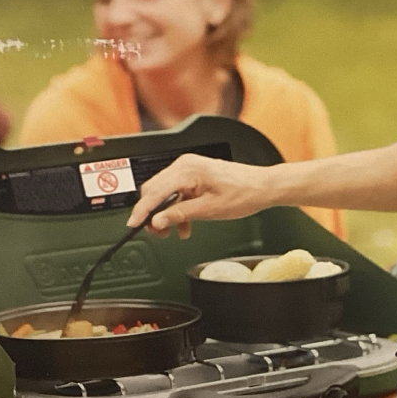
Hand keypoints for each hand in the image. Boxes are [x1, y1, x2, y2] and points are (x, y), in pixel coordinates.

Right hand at [126, 153, 277, 237]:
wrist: (263, 187)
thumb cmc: (243, 193)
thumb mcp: (209, 210)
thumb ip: (179, 214)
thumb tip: (158, 220)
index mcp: (187, 170)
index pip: (154, 192)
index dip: (142, 210)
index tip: (134, 224)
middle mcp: (185, 165)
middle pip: (155, 190)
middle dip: (153, 213)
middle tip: (156, 232)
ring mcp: (189, 168)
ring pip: (165, 192)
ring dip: (165, 213)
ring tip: (171, 231)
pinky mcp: (194, 175)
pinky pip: (176, 192)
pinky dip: (176, 208)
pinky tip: (183, 224)